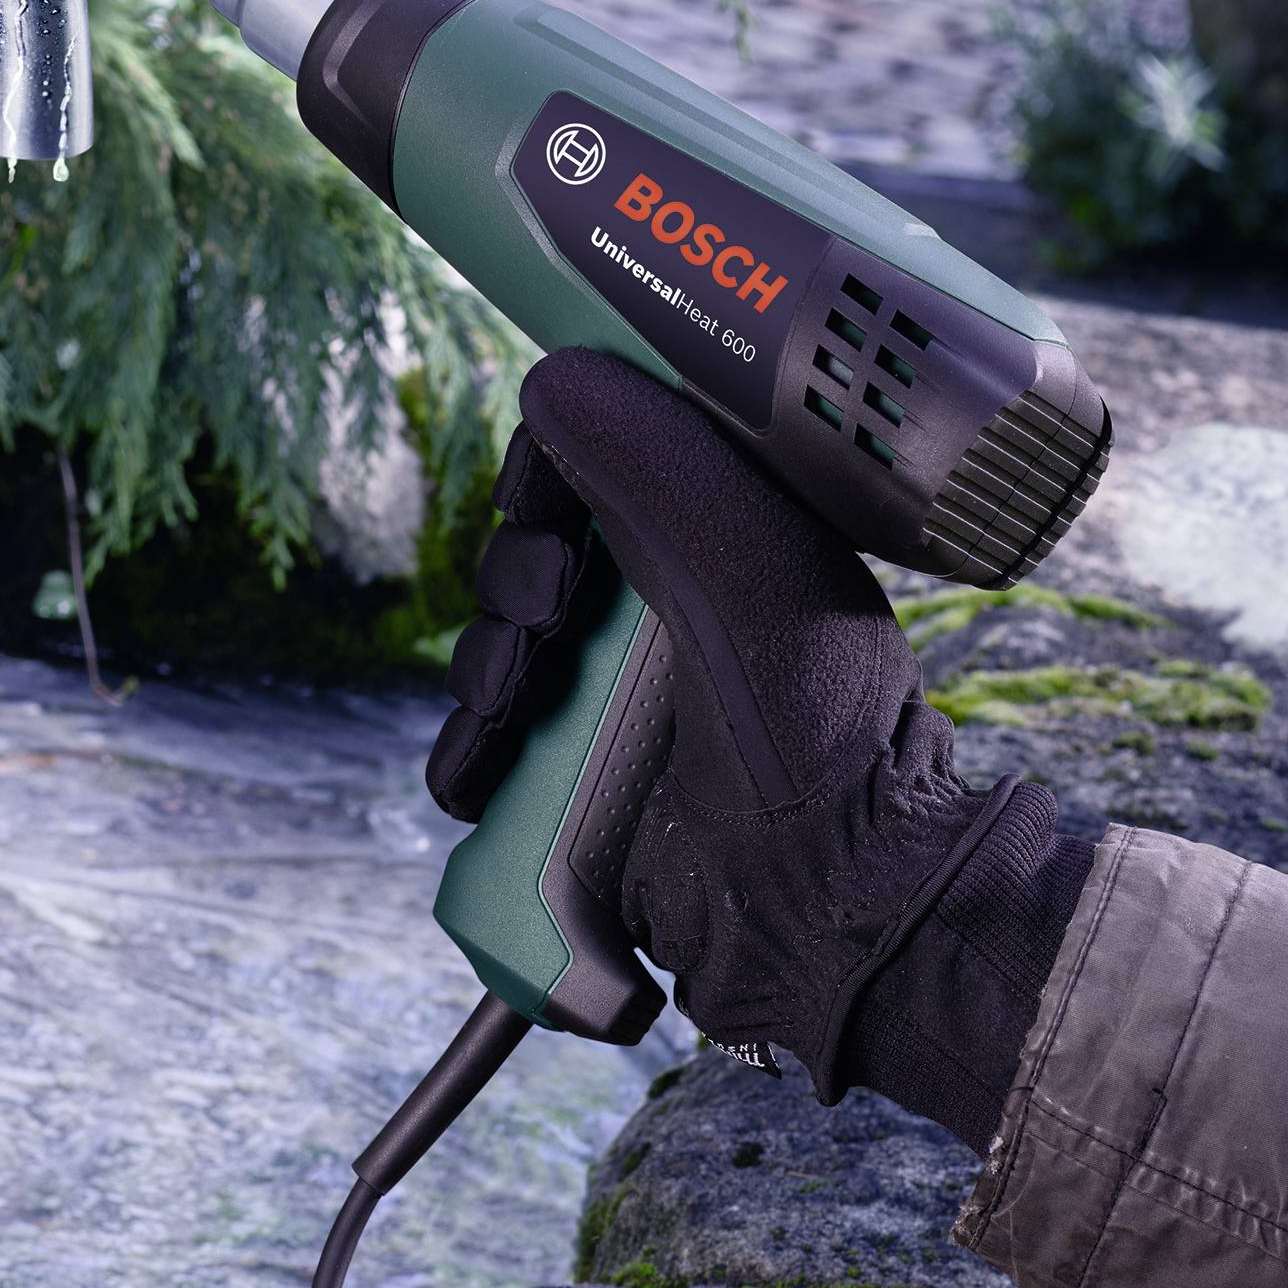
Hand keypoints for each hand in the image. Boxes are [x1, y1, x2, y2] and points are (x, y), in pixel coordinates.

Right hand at [425, 349, 1034, 1098]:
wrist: (822, 909)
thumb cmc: (816, 735)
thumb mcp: (744, 567)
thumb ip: (655, 461)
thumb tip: (553, 378)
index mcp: (728, 534)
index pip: (603, 457)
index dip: (551, 475)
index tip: (540, 515)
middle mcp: (675, 605)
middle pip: (534, 553)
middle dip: (514, 587)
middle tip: (546, 629)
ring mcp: (628, 695)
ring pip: (500, 648)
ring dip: (482, 679)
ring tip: (507, 719)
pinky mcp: (586, 777)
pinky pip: (488, 744)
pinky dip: (465, 755)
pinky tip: (473, 778)